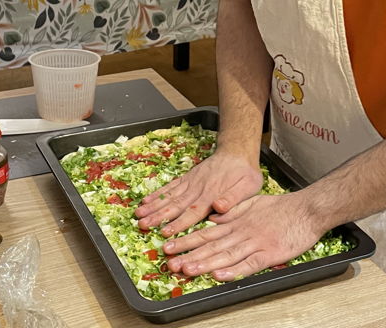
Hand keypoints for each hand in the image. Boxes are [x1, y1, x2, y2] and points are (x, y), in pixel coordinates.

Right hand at [135, 151, 262, 236]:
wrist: (237, 151)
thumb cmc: (244, 173)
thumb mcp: (248, 186)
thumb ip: (234, 198)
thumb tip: (220, 207)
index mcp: (211, 195)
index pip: (193, 212)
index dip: (178, 224)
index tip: (165, 233)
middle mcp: (197, 189)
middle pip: (175, 205)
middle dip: (158, 216)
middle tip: (142, 225)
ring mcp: (190, 183)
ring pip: (169, 196)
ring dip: (153, 206)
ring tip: (138, 215)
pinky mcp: (186, 178)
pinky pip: (170, 187)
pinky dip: (157, 194)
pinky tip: (145, 201)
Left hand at [163, 191, 321, 280]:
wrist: (306, 209)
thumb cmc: (280, 207)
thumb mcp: (250, 203)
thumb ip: (230, 211)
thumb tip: (212, 218)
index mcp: (236, 221)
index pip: (206, 232)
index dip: (186, 240)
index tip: (169, 246)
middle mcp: (241, 232)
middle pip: (211, 245)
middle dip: (188, 254)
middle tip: (169, 262)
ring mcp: (255, 243)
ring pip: (225, 255)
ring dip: (205, 263)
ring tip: (187, 269)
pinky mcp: (269, 254)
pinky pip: (249, 264)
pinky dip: (234, 270)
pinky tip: (219, 275)